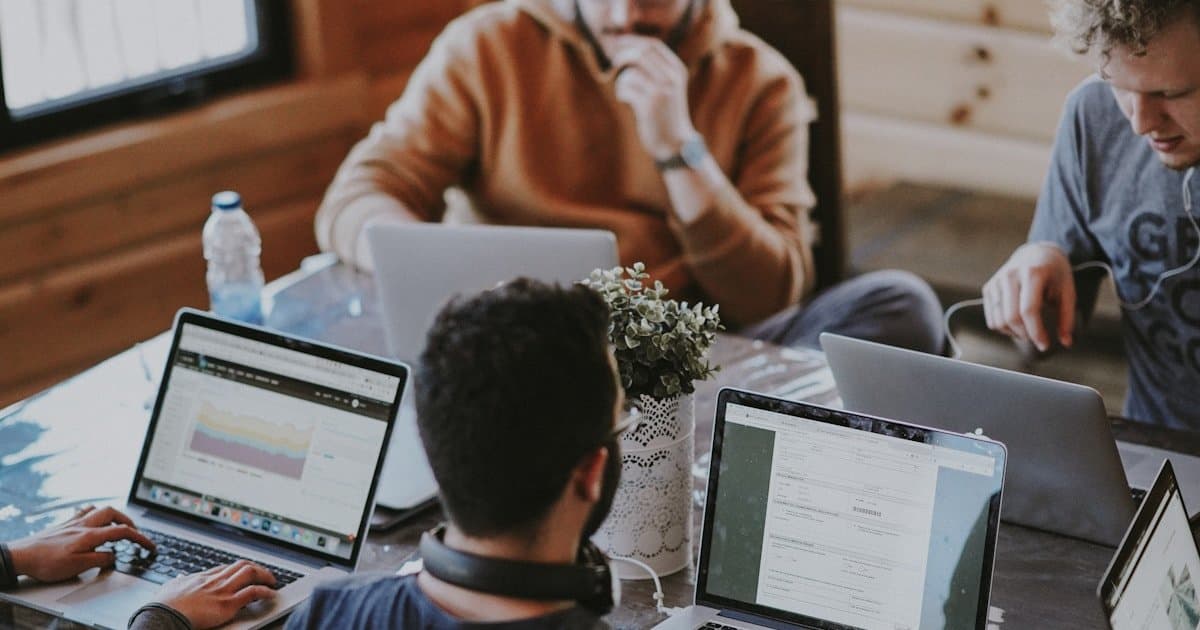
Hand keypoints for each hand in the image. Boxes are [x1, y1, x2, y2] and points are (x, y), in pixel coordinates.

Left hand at [7, 505, 155, 582]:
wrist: (21, 556)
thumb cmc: (47, 562)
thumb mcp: (77, 566)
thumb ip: (100, 559)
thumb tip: (113, 555)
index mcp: (90, 535)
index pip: (123, 532)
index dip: (140, 538)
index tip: (150, 545)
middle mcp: (83, 524)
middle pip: (113, 513)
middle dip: (128, 521)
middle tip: (135, 532)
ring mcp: (73, 522)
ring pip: (99, 509)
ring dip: (113, 514)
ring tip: (117, 524)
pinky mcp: (63, 524)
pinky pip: (84, 511)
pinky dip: (94, 512)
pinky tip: (92, 518)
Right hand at [155, 560, 276, 628]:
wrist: (163, 615)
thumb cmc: (164, 605)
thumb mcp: (170, 587)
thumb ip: (178, 581)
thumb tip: (179, 577)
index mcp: (202, 577)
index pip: (226, 568)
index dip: (239, 569)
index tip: (246, 572)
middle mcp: (215, 580)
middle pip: (241, 566)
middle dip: (256, 568)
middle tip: (264, 574)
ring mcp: (222, 590)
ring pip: (250, 573)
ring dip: (265, 576)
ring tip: (272, 581)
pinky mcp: (228, 604)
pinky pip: (253, 592)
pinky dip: (265, 591)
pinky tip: (271, 594)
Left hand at [611, 36, 696, 159]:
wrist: (674, 142)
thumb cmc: (666, 114)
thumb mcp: (668, 87)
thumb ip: (656, 69)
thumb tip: (628, 49)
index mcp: (677, 70)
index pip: (653, 45)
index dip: (633, 41)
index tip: (618, 43)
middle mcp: (671, 78)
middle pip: (640, 53)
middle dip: (623, 55)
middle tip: (613, 63)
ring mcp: (661, 91)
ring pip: (631, 73)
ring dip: (622, 81)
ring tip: (626, 93)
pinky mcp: (649, 105)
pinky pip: (626, 89)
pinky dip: (622, 93)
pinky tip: (627, 101)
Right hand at [983, 242, 1076, 350]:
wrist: (1036, 253)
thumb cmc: (1054, 273)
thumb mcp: (1067, 291)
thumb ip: (1066, 317)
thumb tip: (1066, 342)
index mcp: (1032, 273)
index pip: (1029, 310)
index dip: (1036, 332)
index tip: (1044, 345)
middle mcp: (1010, 275)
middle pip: (1011, 317)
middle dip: (1025, 334)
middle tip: (1036, 338)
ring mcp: (996, 281)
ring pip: (998, 320)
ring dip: (1013, 333)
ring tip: (1027, 331)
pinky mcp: (988, 287)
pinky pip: (991, 318)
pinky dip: (1003, 327)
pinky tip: (1016, 325)